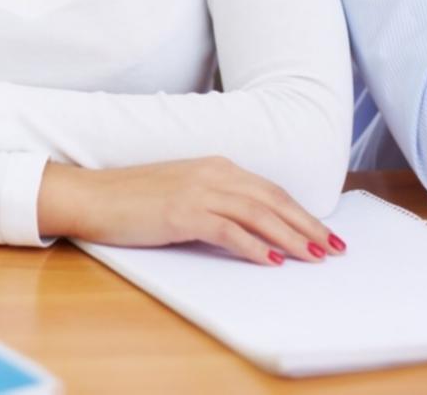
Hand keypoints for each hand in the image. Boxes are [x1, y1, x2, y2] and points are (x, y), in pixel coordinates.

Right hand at [37, 157, 346, 265]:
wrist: (93, 195)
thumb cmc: (134, 198)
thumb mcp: (183, 190)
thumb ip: (216, 200)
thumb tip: (251, 226)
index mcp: (216, 166)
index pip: (269, 190)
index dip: (300, 211)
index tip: (323, 231)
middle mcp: (213, 173)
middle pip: (272, 200)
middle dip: (307, 224)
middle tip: (333, 247)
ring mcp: (198, 191)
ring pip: (258, 214)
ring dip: (290, 236)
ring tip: (313, 255)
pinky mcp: (183, 213)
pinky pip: (228, 231)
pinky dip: (253, 246)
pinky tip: (271, 260)